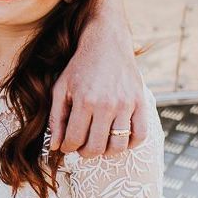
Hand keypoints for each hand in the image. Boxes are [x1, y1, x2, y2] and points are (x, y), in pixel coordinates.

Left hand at [49, 0, 147, 157]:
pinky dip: (131, 144)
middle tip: (83, 148)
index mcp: (83, 101)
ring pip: (119, 146)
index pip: (75, 140)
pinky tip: (120, 139)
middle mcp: (106, 104)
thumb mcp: (61, 88)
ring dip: (108, 152)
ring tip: (101, 144)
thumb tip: (56, 147)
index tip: (68, 145)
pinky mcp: (140, 102)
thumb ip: (57, 118)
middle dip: (86, 153)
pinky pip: (141, 135)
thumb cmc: (80, 67)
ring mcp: (125, 104)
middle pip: (97, 147)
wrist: (106, 44)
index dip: (69, 148)